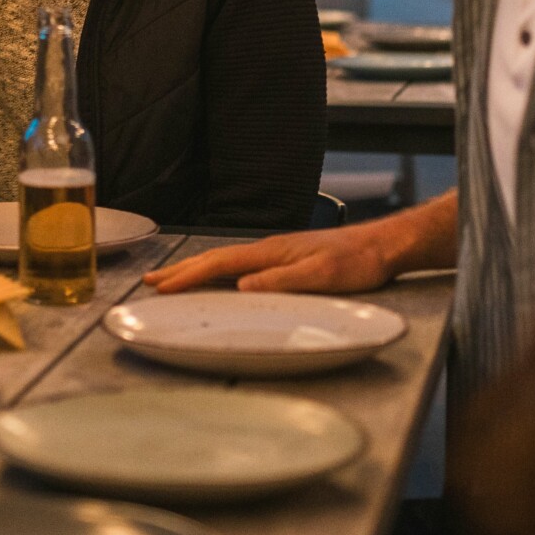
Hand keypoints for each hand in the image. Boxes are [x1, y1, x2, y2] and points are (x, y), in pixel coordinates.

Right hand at [144, 222, 398, 294]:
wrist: (384, 247)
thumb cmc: (358, 262)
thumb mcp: (323, 276)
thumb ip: (282, 281)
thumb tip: (241, 286)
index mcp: (271, 252)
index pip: (219, 264)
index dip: (188, 276)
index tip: (161, 288)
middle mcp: (268, 250)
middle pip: (214, 259)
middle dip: (180, 270)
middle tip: (150, 281)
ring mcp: (276, 254)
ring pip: (225, 262)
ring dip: (196, 270)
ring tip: (173, 279)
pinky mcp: (286, 260)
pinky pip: (239, 266)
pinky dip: (217, 272)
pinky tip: (218, 279)